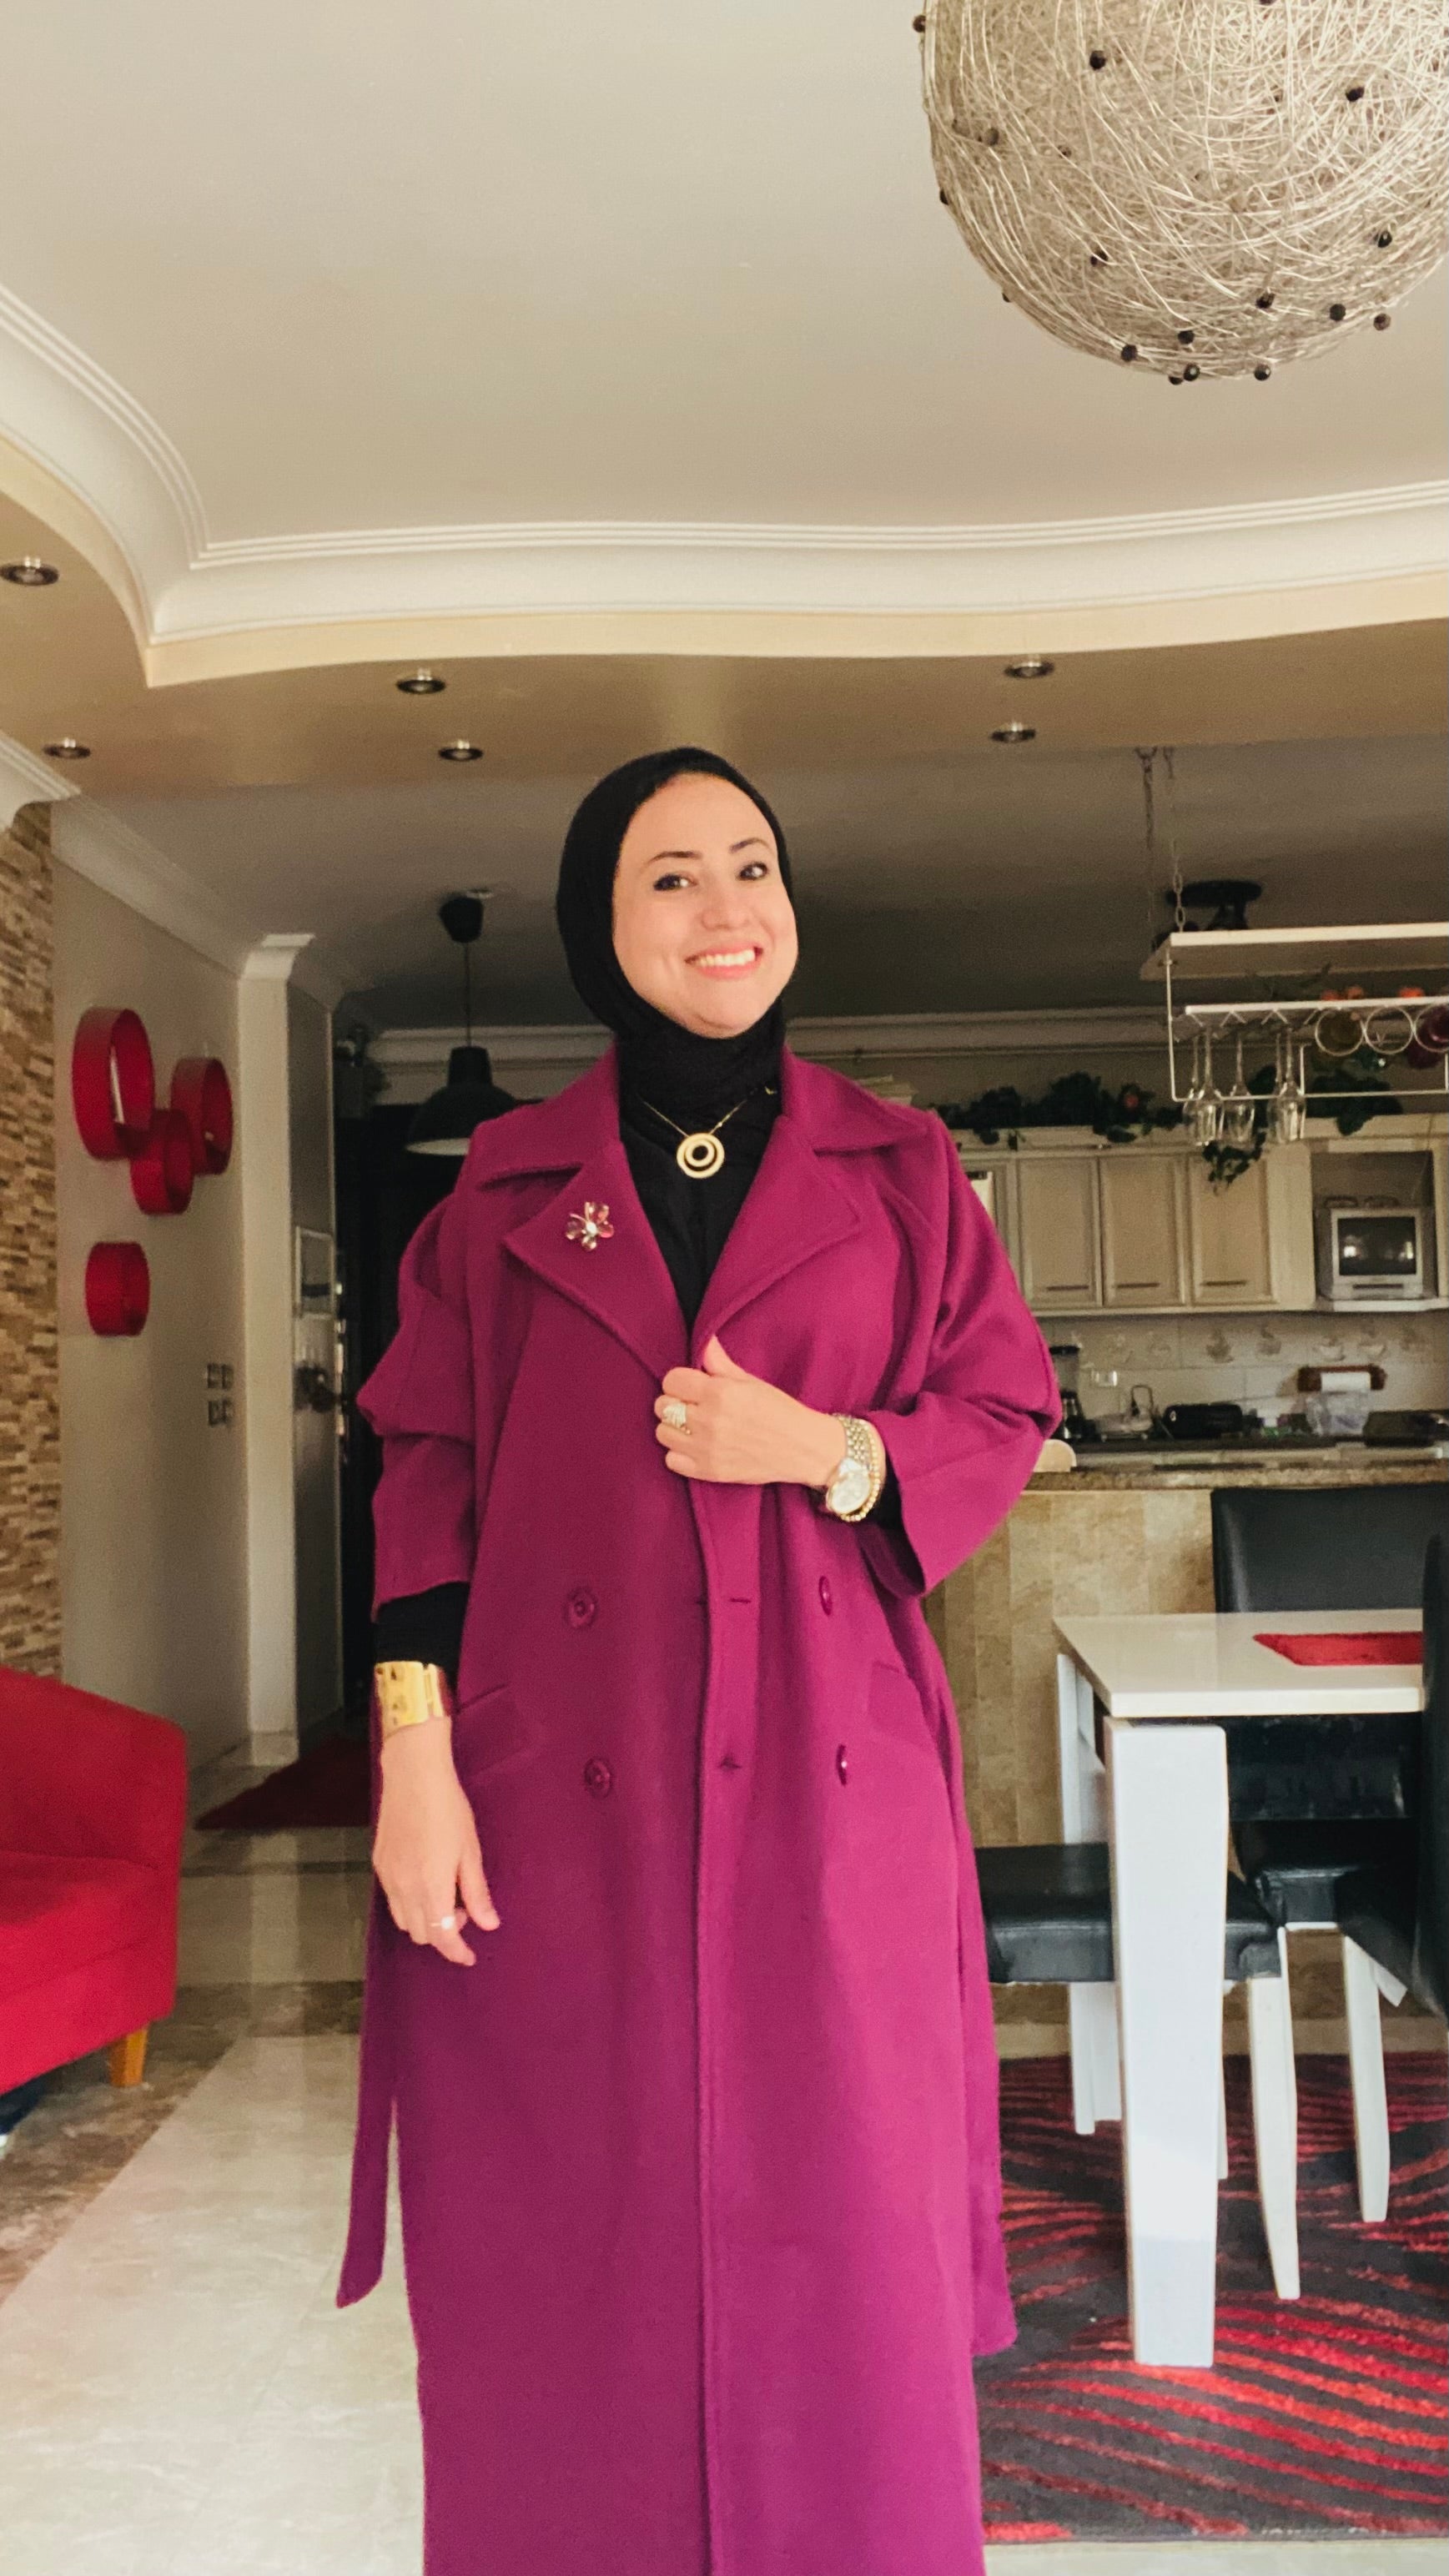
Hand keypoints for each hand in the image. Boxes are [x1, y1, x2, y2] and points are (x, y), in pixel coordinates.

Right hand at [373, 1721, 499, 1965]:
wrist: (413, 1774)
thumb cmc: (449, 1808)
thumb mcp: (470, 1851)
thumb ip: (477, 1891)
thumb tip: (489, 1924)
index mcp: (431, 1886)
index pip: (442, 1937)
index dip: (456, 1952)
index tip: (470, 1956)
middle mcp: (404, 1887)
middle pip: (420, 1934)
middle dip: (443, 1933)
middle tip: (465, 1909)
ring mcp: (387, 1876)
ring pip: (403, 1920)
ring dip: (425, 1920)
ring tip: (446, 1894)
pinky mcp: (379, 1863)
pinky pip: (392, 1898)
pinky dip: (410, 1903)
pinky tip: (426, 1880)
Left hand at [654, 1336, 846, 1486]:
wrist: (804, 1448)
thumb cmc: (780, 1411)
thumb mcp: (750, 1381)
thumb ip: (720, 1362)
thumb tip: (704, 1341)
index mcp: (720, 1393)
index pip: (671, 1380)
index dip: (679, 1381)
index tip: (691, 1386)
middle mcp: (709, 1420)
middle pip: (662, 1406)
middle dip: (675, 1402)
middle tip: (693, 1405)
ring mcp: (707, 1449)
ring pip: (662, 1433)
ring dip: (675, 1428)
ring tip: (694, 1425)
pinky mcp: (709, 1472)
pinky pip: (671, 1460)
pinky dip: (680, 1453)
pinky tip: (696, 1446)